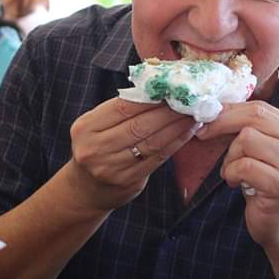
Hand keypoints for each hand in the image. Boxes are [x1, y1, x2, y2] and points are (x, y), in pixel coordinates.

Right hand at [65, 98, 199, 212]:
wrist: (86, 190)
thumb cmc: (97, 148)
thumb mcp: (96, 127)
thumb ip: (120, 111)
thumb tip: (158, 89)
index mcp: (85, 127)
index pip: (122, 107)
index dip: (150, 97)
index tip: (170, 88)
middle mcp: (95, 148)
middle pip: (139, 125)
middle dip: (168, 111)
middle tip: (188, 100)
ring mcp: (110, 167)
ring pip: (151, 142)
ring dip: (176, 127)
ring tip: (192, 115)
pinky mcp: (127, 181)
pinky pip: (157, 158)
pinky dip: (175, 143)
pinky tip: (187, 133)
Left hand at [195, 101, 278, 250]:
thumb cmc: (269, 188)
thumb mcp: (268, 154)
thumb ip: (255, 131)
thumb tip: (217, 110)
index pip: (261, 109)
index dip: (230, 110)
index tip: (207, 116)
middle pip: (254, 118)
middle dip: (222, 124)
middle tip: (204, 134)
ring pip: (246, 140)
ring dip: (231, 158)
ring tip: (235, 173)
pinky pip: (243, 166)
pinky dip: (232, 174)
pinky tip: (238, 184)